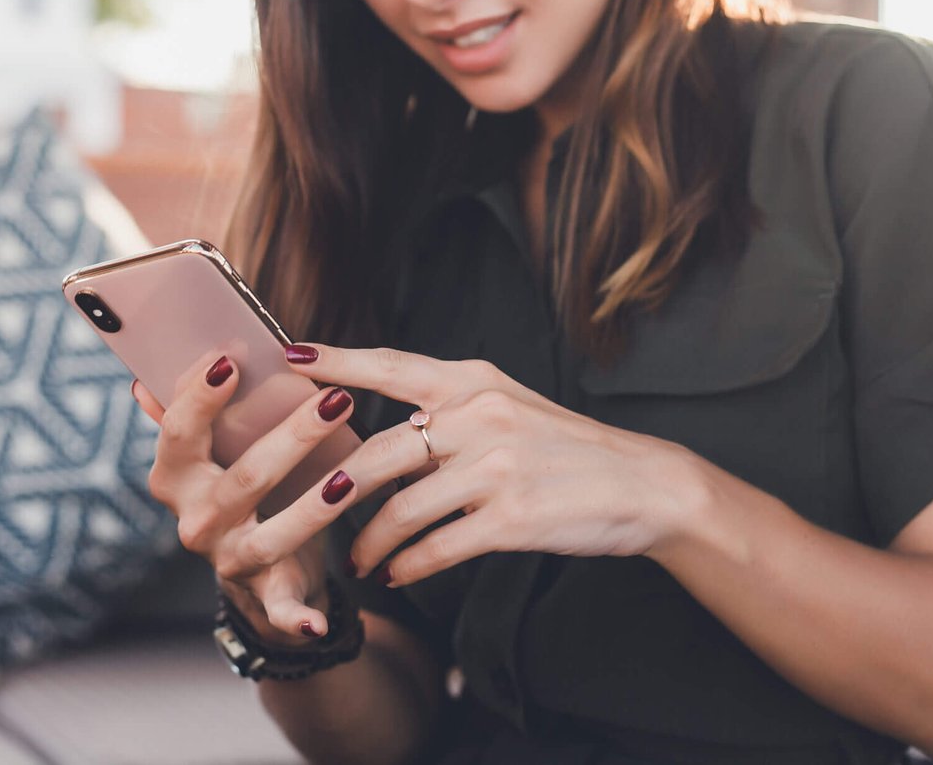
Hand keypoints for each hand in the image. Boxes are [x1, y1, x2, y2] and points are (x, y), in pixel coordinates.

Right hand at [136, 353, 359, 643]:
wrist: (256, 565)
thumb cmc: (238, 484)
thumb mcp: (211, 449)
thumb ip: (186, 415)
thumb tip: (146, 379)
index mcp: (175, 478)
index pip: (179, 433)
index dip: (199, 397)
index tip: (230, 359)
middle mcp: (194, 521)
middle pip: (243, 478)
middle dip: (292, 437)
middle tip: (335, 399)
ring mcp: (227, 560)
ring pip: (270, 536)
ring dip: (312, 509)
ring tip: (351, 477)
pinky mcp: (264, 594)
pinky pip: (280, 610)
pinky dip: (297, 620)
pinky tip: (316, 623)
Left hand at [275, 344, 708, 585]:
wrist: (640, 484)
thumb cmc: (564, 448)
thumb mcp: (509, 407)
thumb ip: (448, 413)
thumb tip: (383, 439)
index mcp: (475, 381)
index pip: (392, 366)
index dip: (337, 362)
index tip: (291, 358)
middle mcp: (481, 416)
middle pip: (383, 452)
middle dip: (339, 488)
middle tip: (309, 509)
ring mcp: (497, 468)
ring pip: (403, 508)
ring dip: (371, 540)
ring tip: (358, 559)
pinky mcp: (511, 519)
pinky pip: (437, 546)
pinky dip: (409, 565)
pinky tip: (397, 574)